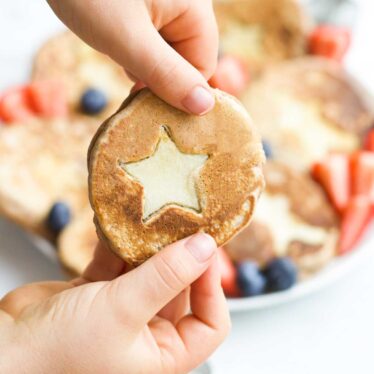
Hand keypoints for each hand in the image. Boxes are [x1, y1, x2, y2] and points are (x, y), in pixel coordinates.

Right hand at [0, 233, 229, 372]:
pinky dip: (117, 246)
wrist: (4, 349)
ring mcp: (124, 311)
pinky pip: (118, 265)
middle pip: (179, 288)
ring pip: (148, 272)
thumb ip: (166, 276)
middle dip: (177, 256)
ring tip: (149, 217)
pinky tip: (115, 226)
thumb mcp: (123, 310)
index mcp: (163, 354)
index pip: (210, 322)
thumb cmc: (60, 350)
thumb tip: (205, 248)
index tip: (204, 252)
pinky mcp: (100, 293)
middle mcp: (147, 334)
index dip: (212, 287)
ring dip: (146, 246)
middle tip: (180, 222)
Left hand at [47, 0, 217, 114]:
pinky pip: (150, 39)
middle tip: (126, 67)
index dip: (178, 89)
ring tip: (116, 48)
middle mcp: (185, 4)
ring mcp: (165, 4)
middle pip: (185, 59)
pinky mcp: (145, 5)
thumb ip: (168, 75)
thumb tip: (204, 108)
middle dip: (157, 74)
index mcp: (194, 7)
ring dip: (143, 63)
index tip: (147, 99)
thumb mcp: (129, 40)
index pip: (203, 66)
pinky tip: (115, 40)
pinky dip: (134, 48)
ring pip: (166, 52)